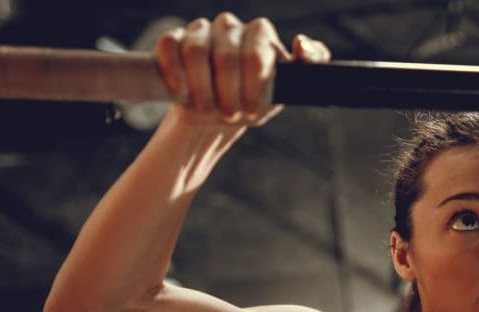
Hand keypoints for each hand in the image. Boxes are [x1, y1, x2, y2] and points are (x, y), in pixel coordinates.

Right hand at [154, 13, 329, 127]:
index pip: (260, 46)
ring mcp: (201, 31)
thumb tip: (302, 44)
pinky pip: (169, 46)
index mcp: (260, 36)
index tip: (253, 109)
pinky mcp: (173, 41)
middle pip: (229, 55)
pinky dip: (175, 74)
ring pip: (197, 51)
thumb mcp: (285, 92)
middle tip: (231, 114)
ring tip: (209, 110)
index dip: (256, 82)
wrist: (215, 117)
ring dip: (203, 90)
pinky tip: (182, 93)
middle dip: (230, 93)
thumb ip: (308, 66)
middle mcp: (232, 28)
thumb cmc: (252, 102)